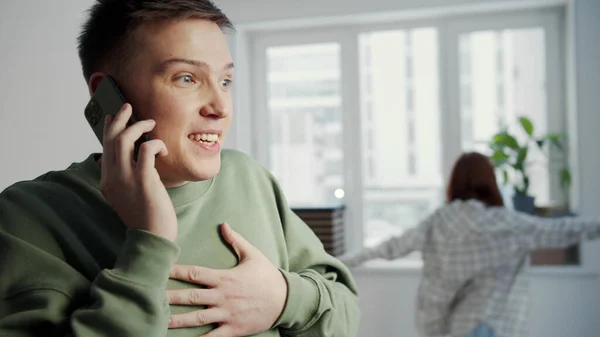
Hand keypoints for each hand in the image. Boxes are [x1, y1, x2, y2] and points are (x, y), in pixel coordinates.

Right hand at [100, 103, 176, 240]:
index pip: (105, 148)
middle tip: (129, 106)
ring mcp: (125, 177)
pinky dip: (155, 144)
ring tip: (151, 124)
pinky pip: (146, 149)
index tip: (114, 117)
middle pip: (111, 139)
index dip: (109, 129)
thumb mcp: (128, 197)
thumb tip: (134, 161)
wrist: (152, 237)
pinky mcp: (143, 179)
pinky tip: (164, 151)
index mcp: (107, 181)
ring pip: (125, 139)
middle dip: (120, 118)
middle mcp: (112, 177)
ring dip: (139, 126)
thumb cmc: (147, 218)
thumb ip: (126, 179)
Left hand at [167, 223, 287, 335]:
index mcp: (225, 277)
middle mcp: (223, 296)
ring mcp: (227, 314)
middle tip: (150, 296)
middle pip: (191, 297)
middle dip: (170, 297)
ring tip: (160, 321)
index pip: (195, 273)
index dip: (176, 271)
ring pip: (198, 318)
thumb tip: (223, 224)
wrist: (286, 300)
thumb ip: (236, 240)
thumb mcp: (253, 254)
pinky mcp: (234, 329)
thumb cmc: (267, 276)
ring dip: (178, 320)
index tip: (160, 268)